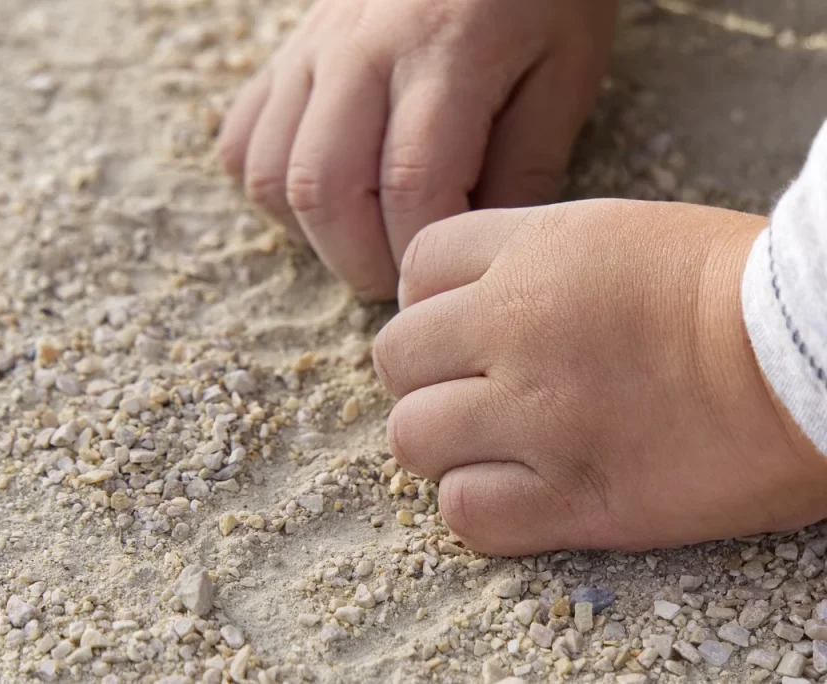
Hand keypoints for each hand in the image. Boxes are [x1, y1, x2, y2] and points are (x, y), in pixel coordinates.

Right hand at [218, 0, 617, 299]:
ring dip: (312, 233)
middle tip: (400, 276)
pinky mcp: (282, 58)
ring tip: (365, 236)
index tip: (445, 278)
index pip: (413, 186)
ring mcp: (310, 53)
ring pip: (268, 175)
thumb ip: (527, 165)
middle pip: (322, 189)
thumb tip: (472, 250)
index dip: (422, 255)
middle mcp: (360, 53)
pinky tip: (326, 194)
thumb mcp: (564, 73)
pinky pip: (241, 145)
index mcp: (444, 54)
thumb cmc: (535, 0)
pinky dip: (272, 190)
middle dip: (360, 262)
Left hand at [373, 200, 826, 554]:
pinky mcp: (577, 497)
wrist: (819, 350)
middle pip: (395, 358)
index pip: (416, 269)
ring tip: (493, 445)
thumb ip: (533, 261)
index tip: (457, 329)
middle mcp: (516, 330)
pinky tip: (521, 492)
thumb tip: (474, 302)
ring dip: (443, 444)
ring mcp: (539, 416)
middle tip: (471, 390)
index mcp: (532, 255)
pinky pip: (466, 512)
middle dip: (424, 376)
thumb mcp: (620, 235)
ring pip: (413, 438)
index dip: (426, 303)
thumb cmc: (739, 288)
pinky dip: (479, 506)